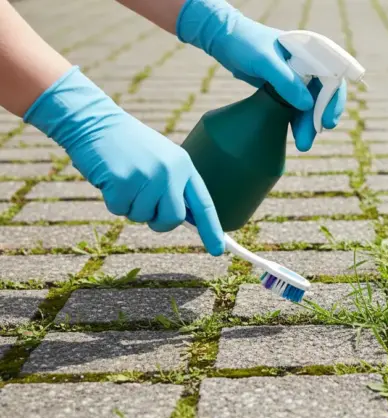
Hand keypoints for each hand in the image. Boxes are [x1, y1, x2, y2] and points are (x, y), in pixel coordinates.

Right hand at [23, 66, 225, 255]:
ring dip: (129, 206)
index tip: (218, 251)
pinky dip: (112, 200)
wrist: (94, 122)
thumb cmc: (128, 146)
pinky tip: (110, 178)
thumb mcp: (161, 160)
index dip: (211, 229)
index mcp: (184, 165)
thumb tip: (180, 218)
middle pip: (172, 219)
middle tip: (141, 203)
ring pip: (142, 217)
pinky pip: (119, 210)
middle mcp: (170, 171)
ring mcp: (148, 176)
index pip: (203, 204)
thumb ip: (174, 186)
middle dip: (156, 221)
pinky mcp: (124, 181)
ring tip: (123, 178)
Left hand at [176, 0, 346, 151]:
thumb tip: (307, 104)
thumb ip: (286, 81)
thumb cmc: (245, 43)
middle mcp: (309, 64)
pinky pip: (297, 107)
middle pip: (324, 94)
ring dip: (309, 123)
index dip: (334, 99)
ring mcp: (297, 77)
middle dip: (320, 116)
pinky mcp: (285, 87)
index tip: (327, 120)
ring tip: (303, 144)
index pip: (333, 76)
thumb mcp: (264, 60)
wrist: (224, 40)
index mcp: (311, 51)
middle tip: (314, 135)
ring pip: (311, 104)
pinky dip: (297, 121)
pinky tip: (296, 136)